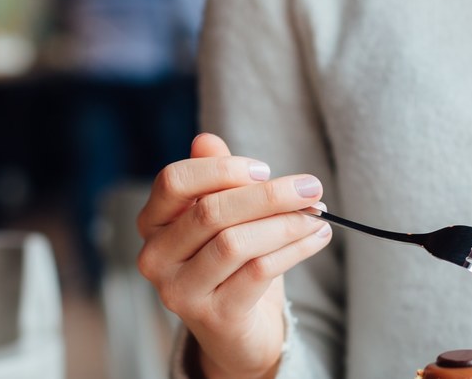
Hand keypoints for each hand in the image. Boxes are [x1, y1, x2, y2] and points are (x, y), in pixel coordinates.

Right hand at [137, 134, 331, 378]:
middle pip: (211, 211)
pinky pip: (258, 272)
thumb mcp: (225, 216)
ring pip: (235, 243)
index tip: (265, 169)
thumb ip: (215, 178)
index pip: (174, 181)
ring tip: (318, 214)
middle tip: (312, 187)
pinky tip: (317, 237)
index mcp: (152, 222)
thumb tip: (206, 140)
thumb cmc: (230, 263)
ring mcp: (180, 291)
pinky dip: (294, 249)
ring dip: (286, 223)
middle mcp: (156, 258)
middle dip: (269, 195)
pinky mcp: (213, 316)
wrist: (237, 331)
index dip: (222, 170)